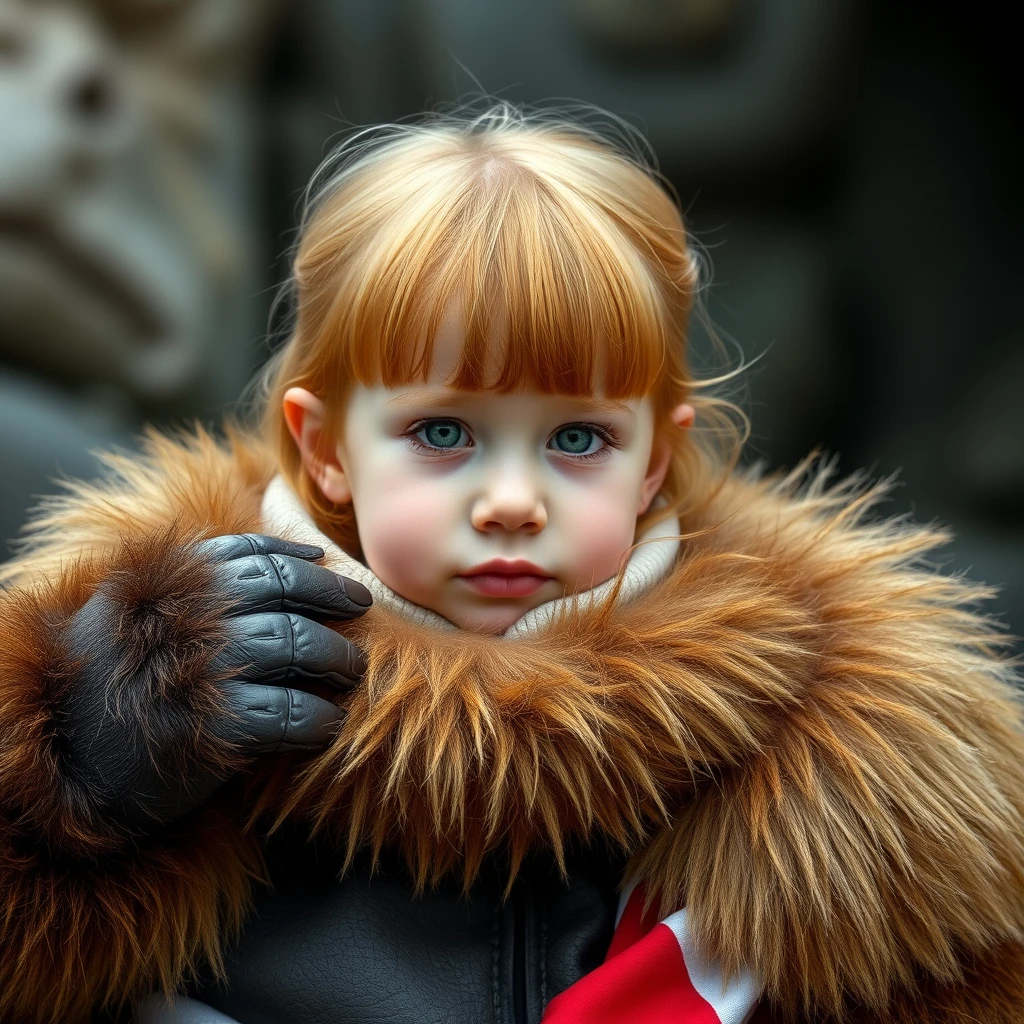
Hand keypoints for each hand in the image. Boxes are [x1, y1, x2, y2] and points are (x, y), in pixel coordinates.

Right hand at [61, 534, 371, 827]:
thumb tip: (276, 555)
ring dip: (336, 657)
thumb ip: (190, 584)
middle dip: (332, 597)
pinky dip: (318, 718)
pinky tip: (327, 723)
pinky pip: (290, 712)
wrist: (60, 763)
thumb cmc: (110, 683)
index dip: (300, 560)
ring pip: (294, 644)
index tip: (329, 566)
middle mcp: (183, 617)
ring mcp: (198, 670)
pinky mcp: (212, 728)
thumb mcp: (129, 612)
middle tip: (361, 609)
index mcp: (163, 584)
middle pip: (282, 591)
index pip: (251, 555)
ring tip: (351, 669)